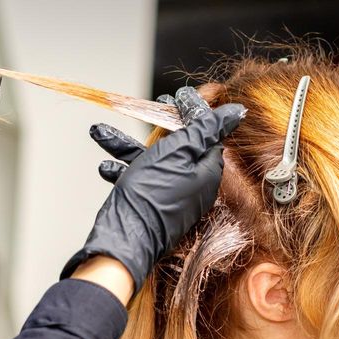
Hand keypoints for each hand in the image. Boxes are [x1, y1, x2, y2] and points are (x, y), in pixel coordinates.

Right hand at [61, 87, 245, 291]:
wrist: (125, 241)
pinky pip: (139, 180)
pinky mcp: (152, 206)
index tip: (179, 97)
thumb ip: (206, 129)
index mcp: (207, 170)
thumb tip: (237, 111)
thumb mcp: (178, 151)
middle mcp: (194, 184)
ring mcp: (173, 196)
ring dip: (125, 145)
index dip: (193, 113)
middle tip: (149, 107)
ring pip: (151, 161)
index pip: (207, 134)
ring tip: (100, 132)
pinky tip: (104, 165)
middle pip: (179, 145)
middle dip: (159, 126)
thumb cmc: (152, 195)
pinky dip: (121, 170)